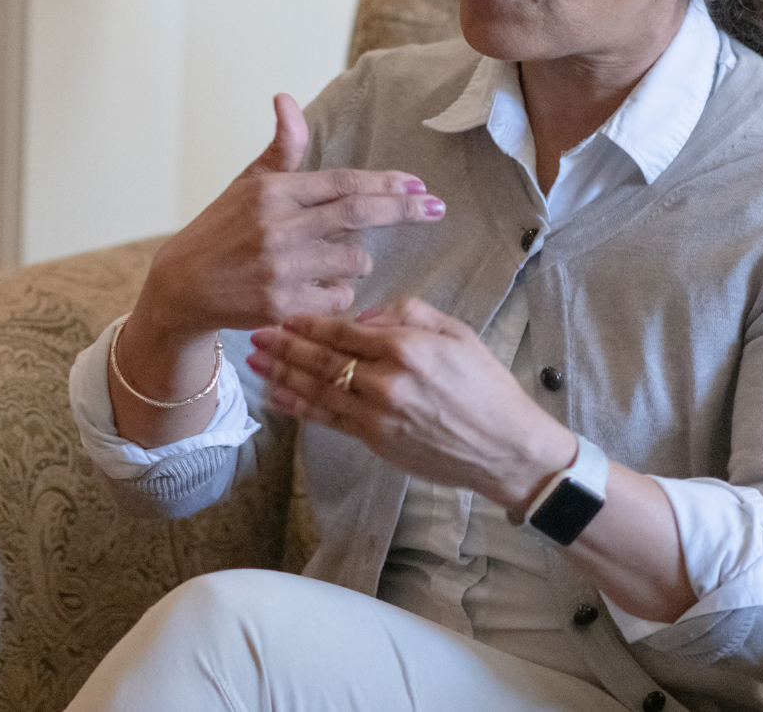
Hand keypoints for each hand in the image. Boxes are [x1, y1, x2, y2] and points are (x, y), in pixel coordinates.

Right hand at [128, 94, 443, 340]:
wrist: (181, 287)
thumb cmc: (219, 231)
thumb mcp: (246, 185)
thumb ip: (281, 148)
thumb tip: (286, 98)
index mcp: (271, 192)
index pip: (343, 182)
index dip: (386, 183)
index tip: (418, 185)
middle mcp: (276, 227)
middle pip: (359, 215)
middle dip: (405, 210)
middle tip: (436, 208)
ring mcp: (280, 268)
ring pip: (355, 261)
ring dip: (357, 260)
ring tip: (333, 259)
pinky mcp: (282, 305)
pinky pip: (338, 297)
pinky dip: (337, 291)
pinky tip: (315, 287)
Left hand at [247, 297, 573, 510]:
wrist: (507, 448)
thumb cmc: (487, 387)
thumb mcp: (457, 334)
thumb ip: (409, 314)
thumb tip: (364, 317)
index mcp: (407, 348)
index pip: (344, 330)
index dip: (309, 322)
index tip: (284, 313)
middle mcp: (387, 381)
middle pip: (322, 359)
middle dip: (284, 345)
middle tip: (255, 332)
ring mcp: (378, 414)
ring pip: (318, 389)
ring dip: (282, 374)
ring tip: (254, 361)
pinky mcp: (376, 441)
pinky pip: (328, 420)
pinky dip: (298, 407)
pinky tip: (276, 397)